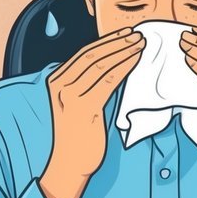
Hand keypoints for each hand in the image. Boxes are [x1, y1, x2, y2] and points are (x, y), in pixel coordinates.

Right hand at [39, 26, 143, 197]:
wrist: (69, 164)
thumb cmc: (77, 136)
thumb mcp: (78, 104)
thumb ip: (88, 85)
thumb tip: (114, 65)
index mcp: (56, 80)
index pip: (84, 53)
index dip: (107, 41)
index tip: (125, 33)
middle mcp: (59, 85)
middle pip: (92, 55)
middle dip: (117, 42)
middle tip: (138, 34)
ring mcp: (69, 96)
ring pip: (100, 65)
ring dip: (123, 51)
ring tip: (141, 44)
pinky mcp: (83, 107)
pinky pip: (106, 81)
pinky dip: (123, 68)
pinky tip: (135, 62)